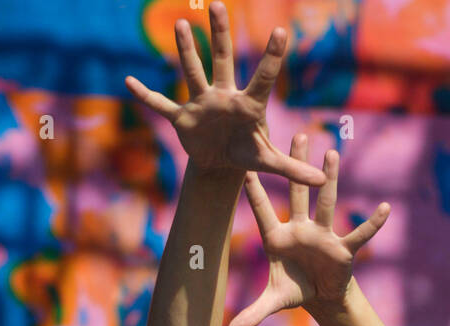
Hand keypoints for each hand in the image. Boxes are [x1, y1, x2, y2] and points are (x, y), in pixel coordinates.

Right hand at [124, 4, 325, 186]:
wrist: (221, 164)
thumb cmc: (247, 155)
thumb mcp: (269, 163)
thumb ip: (294, 170)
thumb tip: (321, 183)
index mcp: (248, 105)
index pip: (263, 78)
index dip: (272, 57)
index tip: (281, 31)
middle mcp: (224, 96)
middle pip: (223, 59)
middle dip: (220, 34)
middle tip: (219, 6)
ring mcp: (202, 103)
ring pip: (192, 71)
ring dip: (185, 50)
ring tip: (182, 24)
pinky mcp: (183, 117)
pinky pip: (161, 105)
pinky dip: (146, 97)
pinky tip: (128, 82)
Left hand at [226, 134, 389, 325]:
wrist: (320, 297)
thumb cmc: (294, 289)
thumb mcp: (272, 302)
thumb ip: (252, 314)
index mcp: (278, 238)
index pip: (263, 212)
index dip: (255, 194)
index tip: (245, 170)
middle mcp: (300, 229)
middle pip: (297, 193)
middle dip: (297, 165)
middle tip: (297, 135)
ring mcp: (323, 236)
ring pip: (326, 203)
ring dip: (329, 179)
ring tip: (332, 152)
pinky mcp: (342, 249)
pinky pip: (359, 235)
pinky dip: (372, 224)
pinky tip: (385, 209)